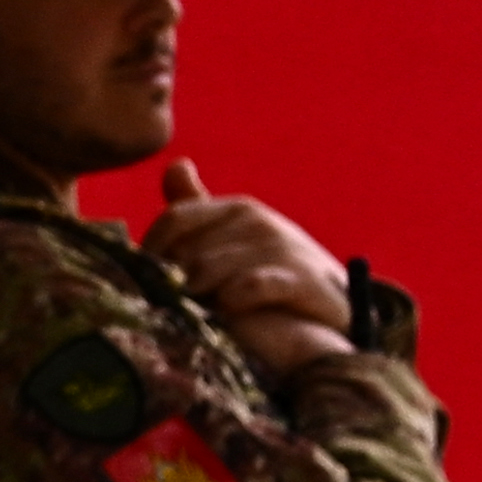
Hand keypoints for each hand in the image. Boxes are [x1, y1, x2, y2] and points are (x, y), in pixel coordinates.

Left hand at [144, 177, 360, 373]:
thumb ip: (200, 209)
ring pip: (207, 272)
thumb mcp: (237, 237)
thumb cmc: (275, 272)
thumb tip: (176, 164)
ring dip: (195, 298)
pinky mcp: (300, 280)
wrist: (337, 305)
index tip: (144, 282)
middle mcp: (257, 220)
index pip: (175, 219)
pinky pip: (247, 288)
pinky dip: (230, 302)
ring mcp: (280, 247)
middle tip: (173, 308)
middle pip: (185, 252)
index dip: (151, 252)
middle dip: (172, 283)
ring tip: (196, 317)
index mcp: (236, 210)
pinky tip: (227, 313)